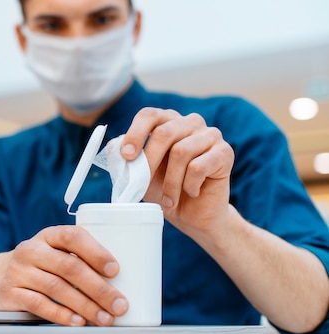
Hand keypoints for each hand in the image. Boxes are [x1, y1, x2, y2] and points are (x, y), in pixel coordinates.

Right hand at [0, 225, 128, 325]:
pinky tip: (76, 321)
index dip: (95, 251)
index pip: (73, 236)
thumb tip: (117, 282)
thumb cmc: (35, 266)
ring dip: (85, 305)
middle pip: (69, 267)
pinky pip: (38, 304)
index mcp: (48, 236)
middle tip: (118, 304)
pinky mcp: (10, 292)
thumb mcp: (51, 254)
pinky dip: (60, 314)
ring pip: (57, 288)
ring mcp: (19, 270)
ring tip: (103, 318)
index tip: (115, 269)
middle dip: (99, 288)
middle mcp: (32, 250)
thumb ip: (75, 259)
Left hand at [120, 108, 234, 235]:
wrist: (193, 214)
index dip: (135, 134)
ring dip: (170, 182)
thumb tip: (112, 147)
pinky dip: (189, 185)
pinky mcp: (225, 152)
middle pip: (164, 132)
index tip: (126, 156)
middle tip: (143, 184)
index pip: (149, 115)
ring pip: (181, 151)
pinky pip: (199, 166)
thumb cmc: (164, 189)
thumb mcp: (138, 175)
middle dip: (150, 161)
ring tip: (169, 197)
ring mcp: (210, 135)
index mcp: (167, 122)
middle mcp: (189, 122)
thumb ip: (125, 160)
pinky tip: (191, 192)